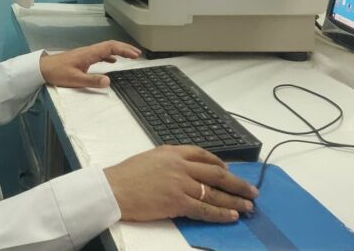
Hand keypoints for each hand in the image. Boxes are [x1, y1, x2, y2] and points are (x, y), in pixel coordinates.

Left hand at [39, 41, 141, 87]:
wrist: (43, 68)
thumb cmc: (58, 72)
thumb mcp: (75, 79)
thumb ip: (92, 80)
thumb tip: (108, 81)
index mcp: (89, 53)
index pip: (110, 47)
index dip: (124, 49)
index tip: (135, 54)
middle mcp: (89, 51)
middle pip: (110, 45)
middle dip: (125, 48)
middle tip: (137, 54)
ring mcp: (86, 54)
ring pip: (106, 49)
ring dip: (119, 51)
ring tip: (130, 56)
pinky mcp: (83, 58)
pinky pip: (100, 54)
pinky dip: (110, 56)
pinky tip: (113, 62)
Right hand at [104, 145, 257, 222]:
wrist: (114, 188)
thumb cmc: (127, 174)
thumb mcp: (151, 158)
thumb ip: (170, 161)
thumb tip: (186, 170)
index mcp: (172, 151)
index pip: (203, 155)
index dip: (220, 164)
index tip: (229, 171)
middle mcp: (180, 165)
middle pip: (216, 173)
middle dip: (237, 183)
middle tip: (252, 190)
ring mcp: (180, 183)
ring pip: (214, 192)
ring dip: (234, 200)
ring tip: (248, 206)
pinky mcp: (178, 202)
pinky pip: (205, 208)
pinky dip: (220, 213)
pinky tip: (232, 216)